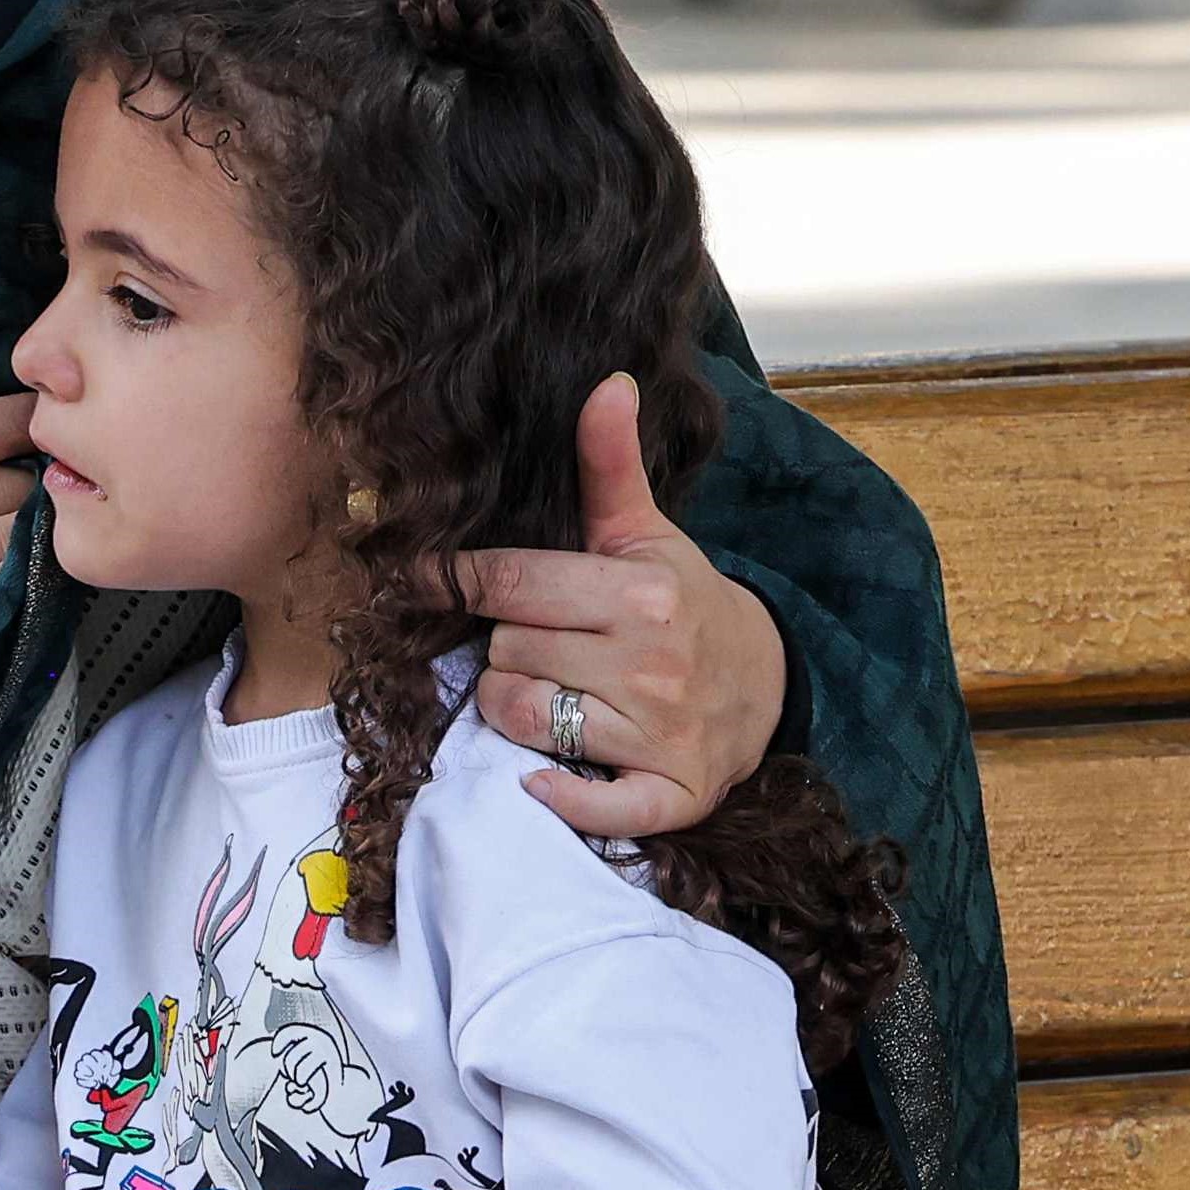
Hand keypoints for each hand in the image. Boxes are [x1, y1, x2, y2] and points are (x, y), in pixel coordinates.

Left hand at [443, 374, 788, 841]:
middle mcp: (650, 664)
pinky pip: (589, 806)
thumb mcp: (647, 535)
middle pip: (505, 652)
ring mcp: (658, 733)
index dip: (459, 580)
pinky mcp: (669, 794)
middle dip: (504, 647)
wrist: (765, 687)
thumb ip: (611, 465)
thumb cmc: (684, 605)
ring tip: (546, 691)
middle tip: (535, 643)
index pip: (512, 583)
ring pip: (521, 718)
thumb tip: (608, 383)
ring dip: (515, 709)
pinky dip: (560, 796)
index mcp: (640, 594)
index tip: (423, 578)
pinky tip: (546, 778)